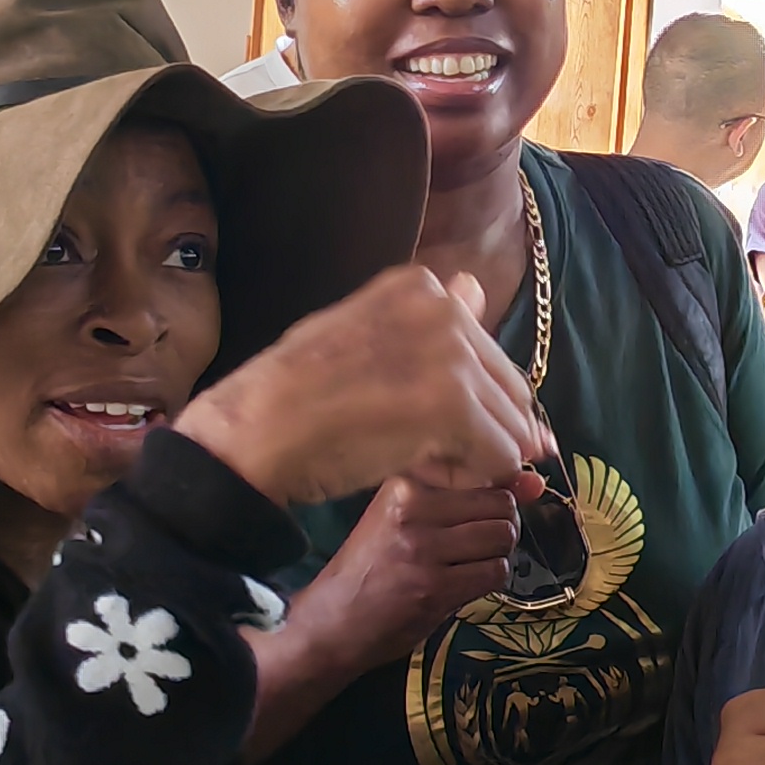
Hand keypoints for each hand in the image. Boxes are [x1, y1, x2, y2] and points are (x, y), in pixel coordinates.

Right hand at [177, 266, 550, 508]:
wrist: (256, 430)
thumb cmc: (295, 394)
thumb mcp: (364, 331)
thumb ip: (424, 319)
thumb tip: (475, 287)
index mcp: (421, 286)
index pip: (486, 355)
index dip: (464, 402)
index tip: (414, 418)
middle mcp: (445, 309)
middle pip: (508, 390)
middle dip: (476, 432)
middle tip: (411, 445)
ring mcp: (453, 355)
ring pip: (508, 428)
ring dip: (468, 457)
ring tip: (406, 454)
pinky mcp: (455, 405)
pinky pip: (499, 458)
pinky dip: (465, 478)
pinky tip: (415, 468)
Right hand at [298, 473, 525, 671]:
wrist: (330, 624)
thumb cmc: (368, 567)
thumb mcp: (401, 517)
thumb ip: (463, 495)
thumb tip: (536, 481)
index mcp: (403, 483)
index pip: (479, 468)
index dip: (495, 490)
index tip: (486, 508)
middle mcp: (413, 508)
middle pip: (500, 504)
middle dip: (500, 525)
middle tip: (476, 543)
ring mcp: (424, 549)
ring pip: (502, 536)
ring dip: (497, 554)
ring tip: (469, 563)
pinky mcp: (435, 587)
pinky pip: (495, 572)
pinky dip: (490, 580)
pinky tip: (464, 584)